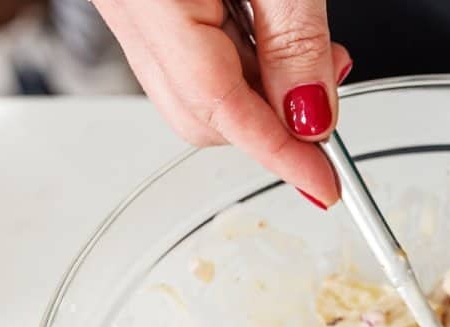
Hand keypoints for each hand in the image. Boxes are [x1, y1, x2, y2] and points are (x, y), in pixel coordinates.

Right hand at [95, 0, 351, 206]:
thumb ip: (294, 41)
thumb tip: (311, 117)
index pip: (218, 106)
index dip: (279, 154)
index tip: (324, 185)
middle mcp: (123, 5)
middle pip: (200, 112)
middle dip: (271, 124)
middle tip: (326, 100)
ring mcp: (124, 3)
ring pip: (193, 88)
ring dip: (260, 91)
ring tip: (311, 53)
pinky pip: (185, 52)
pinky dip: (238, 60)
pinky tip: (272, 33)